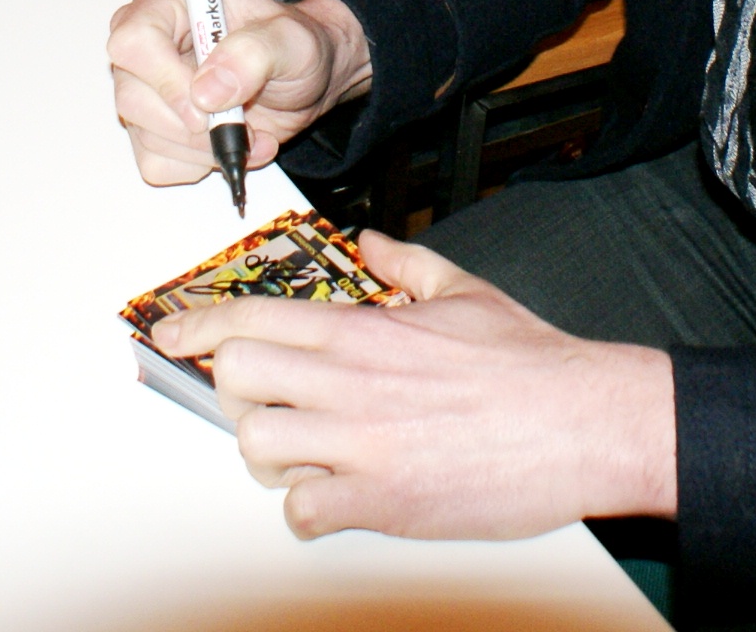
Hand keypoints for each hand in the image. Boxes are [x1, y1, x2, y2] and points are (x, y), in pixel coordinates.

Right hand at [108, 0, 371, 185]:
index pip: (134, 41)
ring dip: (206, 148)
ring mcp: (144, 88)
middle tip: (244, 125)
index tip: (209, 104)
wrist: (301, 79)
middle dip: (194, 126)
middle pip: (133, 97)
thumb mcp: (292, 39)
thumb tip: (206, 91)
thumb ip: (254, 54)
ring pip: (146, 136)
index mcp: (167, 2)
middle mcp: (146, 44)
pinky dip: (200, 164)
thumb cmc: (293, 46)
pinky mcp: (151, 127)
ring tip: (251, 133)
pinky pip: (157, 162)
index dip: (166, 80)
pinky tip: (230, 143)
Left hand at [154, 233, 677, 538]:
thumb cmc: (531, 365)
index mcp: (364, 329)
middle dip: (239, 392)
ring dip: (273, 455)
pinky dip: (310, 511)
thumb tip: (370, 242)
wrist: (584, 422)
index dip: (195, 326)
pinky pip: (302, 513)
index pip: (249, 317)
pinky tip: (338, 497)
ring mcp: (361, 443)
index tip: (171, 335)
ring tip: (308, 454)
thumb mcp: (465, 291)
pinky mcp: (381, 500)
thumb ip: (405, 262)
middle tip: (266, 401)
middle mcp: (351, 382)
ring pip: (257, 447)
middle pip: (236, 379)